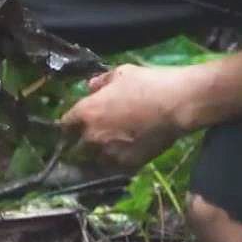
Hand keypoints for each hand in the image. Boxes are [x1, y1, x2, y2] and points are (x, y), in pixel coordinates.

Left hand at [59, 63, 202, 168]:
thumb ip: (102, 81)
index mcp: (86, 112)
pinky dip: (116, 163)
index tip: (75, 124)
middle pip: (76, 147)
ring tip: (109, 150)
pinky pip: (114, 168)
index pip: (65, 124)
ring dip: (98, 156)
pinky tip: (124, 156)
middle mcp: (92, 136)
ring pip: (94, 161)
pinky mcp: (127, 165)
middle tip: (93, 137)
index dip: (70, 124)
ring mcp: (109, 153)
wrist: (176, 105)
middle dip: (82, 142)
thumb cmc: (147, 83)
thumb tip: (91, 86)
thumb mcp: (122, 73)